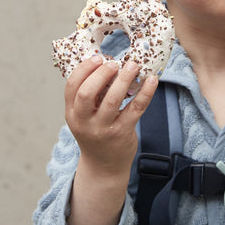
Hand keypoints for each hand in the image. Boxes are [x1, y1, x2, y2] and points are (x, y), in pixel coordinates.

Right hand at [64, 56, 158, 224]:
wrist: (104, 166)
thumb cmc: (95, 132)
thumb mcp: (84, 116)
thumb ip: (90, 94)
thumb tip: (106, 62)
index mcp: (72, 113)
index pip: (72, 87)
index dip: (84, 69)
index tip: (97, 58)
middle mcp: (84, 122)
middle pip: (87, 93)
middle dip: (101, 74)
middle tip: (114, 63)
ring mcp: (103, 129)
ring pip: (112, 100)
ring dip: (124, 79)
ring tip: (133, 65)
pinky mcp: (122, 133)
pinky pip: (135, 109)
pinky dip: (145, 93)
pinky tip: (152, 81)